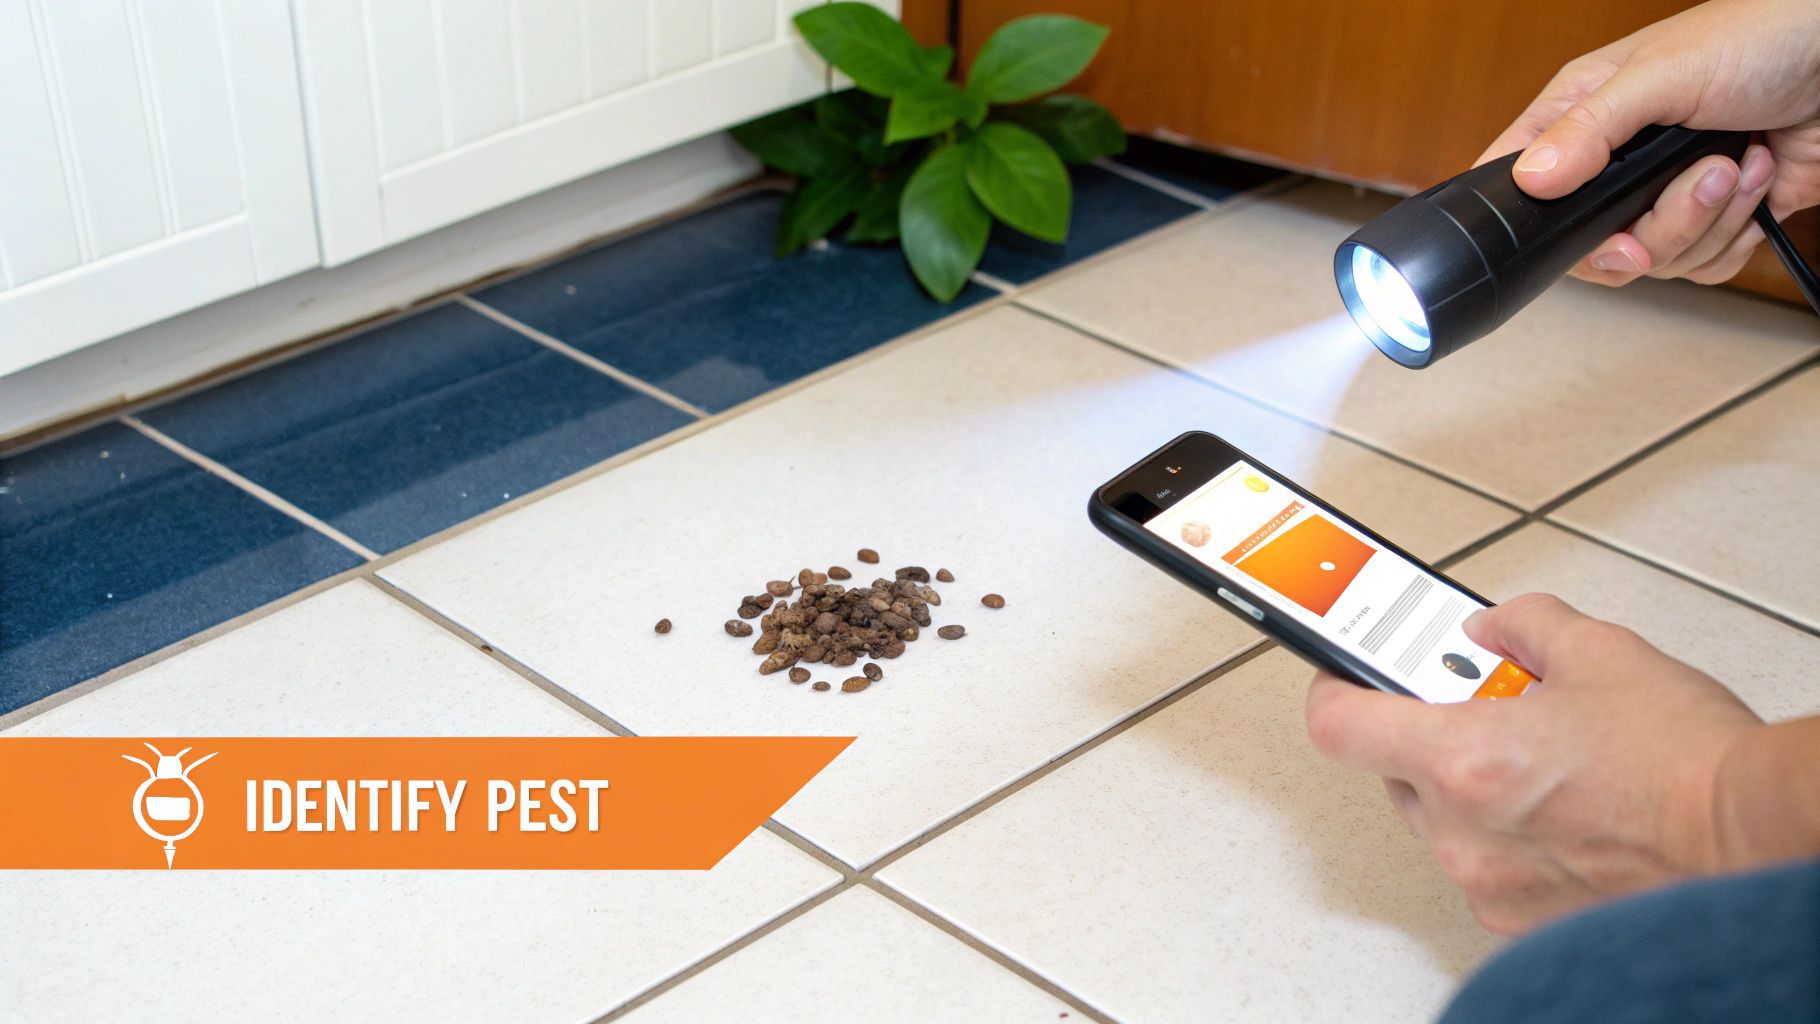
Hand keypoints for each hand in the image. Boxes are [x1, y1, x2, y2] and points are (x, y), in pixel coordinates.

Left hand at [1304, 593, 1762, 934]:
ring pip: (1439, 820)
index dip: (1335, 690)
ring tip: (1543, 761)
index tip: (1344, 673)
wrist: (1752, 840)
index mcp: (1463, 758)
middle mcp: (1461, 831)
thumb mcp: (1599, 651)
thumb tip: (1490, 626)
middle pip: (1392, 771)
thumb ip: (1523, 624)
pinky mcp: (1518, 920)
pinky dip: (1507, 836)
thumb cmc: (1687, 763)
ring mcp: (1487, 883)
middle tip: (1484, 709)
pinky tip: (1562, 810)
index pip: (1338, 724)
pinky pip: (1483, 865)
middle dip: (1427, 734)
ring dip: (1470, 788)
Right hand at [1478, 0, 1819, 286]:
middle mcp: (1618, 162)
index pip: (1520, 178)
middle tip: (1686, 189)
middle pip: (1591, 244)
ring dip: (1707, 220)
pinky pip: (1701, 266)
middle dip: (1650, 229)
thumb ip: (1592, 128)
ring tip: (1734, 166)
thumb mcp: (1662, 74)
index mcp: (1585, 115)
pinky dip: (1735, 234)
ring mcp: (1664, 195)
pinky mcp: (1714, 220)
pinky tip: (1755, 181)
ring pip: (1653, 260)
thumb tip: (1531, 179)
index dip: (1532, 213)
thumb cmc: (1763, 37)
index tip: (1576, 221)